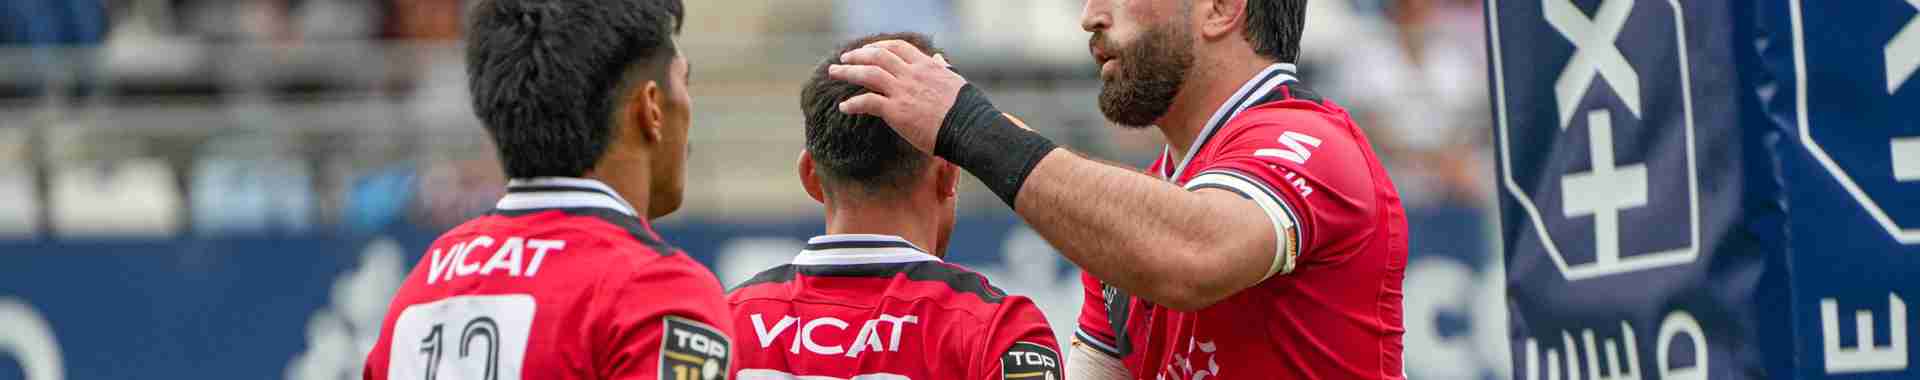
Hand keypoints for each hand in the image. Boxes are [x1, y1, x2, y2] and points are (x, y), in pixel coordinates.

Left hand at [827, 40, 963, 153]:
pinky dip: (853, 103)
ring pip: (868, 74)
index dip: (879, 46)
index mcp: (926, 66)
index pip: (898, 47)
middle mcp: (912, 74)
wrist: (969, 129)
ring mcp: (903, 91)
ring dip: (848, 72)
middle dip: (857, 55)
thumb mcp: (956, 82)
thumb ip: (943, 70)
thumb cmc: (967, 110)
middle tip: (844, 58)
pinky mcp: (896, 111)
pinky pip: (868, 102)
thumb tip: (939, 60)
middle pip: (878, 56)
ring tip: (834, 73)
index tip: (868, 50)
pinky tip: (844, 107)